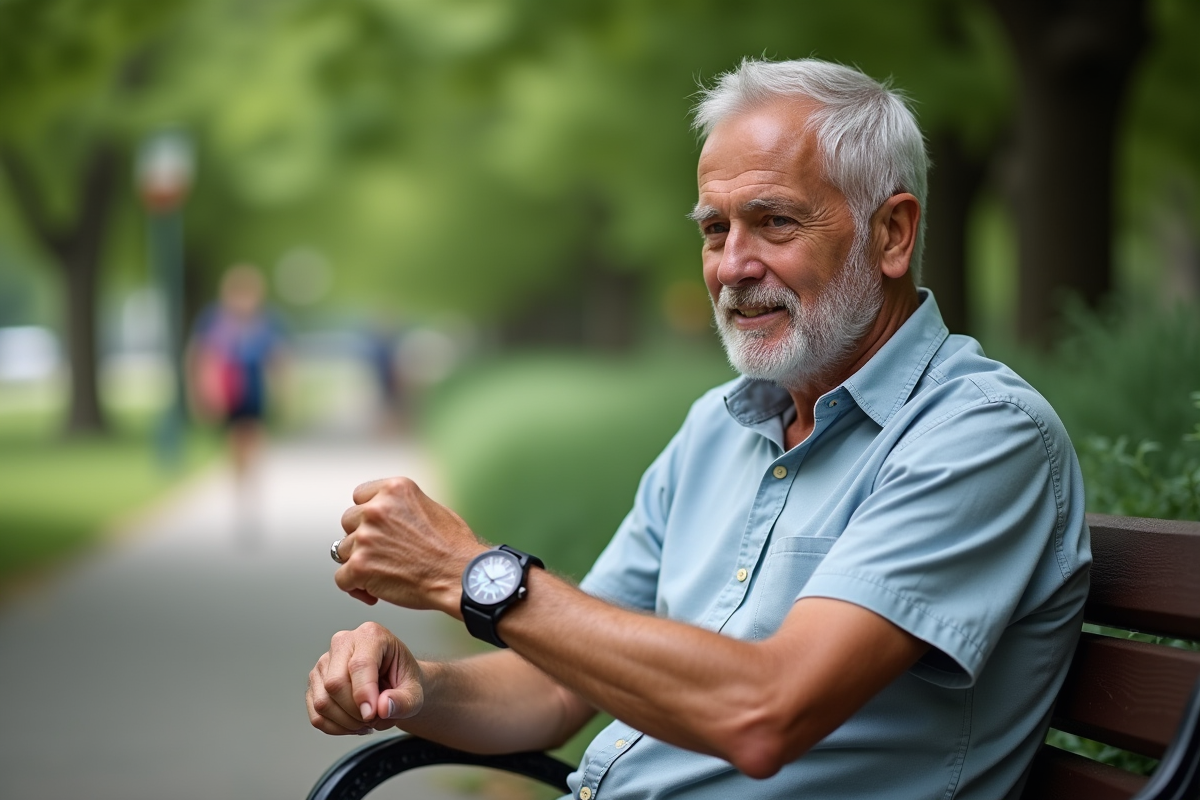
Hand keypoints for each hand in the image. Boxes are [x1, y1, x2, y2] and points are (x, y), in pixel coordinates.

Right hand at [307, 622, 424, 734]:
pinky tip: (353, 724)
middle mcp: (343, 642)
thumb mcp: (415, 693)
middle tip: (375, 718)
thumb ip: (404, 701)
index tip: (372, 715)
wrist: (395, 683)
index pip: (359, 665)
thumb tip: (383, 708)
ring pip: (323, 701)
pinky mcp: (315, 682)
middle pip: (335, 683)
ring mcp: (325, 662)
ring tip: (367, 721)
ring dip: (346, 722)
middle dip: (355, 711)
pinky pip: (316, 714)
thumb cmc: (403, 681)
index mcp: (371, 635)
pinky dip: (335, 727)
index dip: (364, 694)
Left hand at [334, 477, 485, 613]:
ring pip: (343, 550)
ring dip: (359, 562)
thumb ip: (402, 506)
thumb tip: (388, 515)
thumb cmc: (454, 547)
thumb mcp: (431, 507)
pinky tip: (373, 591)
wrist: (460, 576)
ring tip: (382, 573)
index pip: (360, 496)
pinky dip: (355, 587)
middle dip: (361, 537)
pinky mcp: (360, 566)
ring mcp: (366, 538)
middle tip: (382, 553)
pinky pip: (342, 578)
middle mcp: (376, 509)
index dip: (368, 514)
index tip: (377, 528)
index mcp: (394, 490)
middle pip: (349, 521)